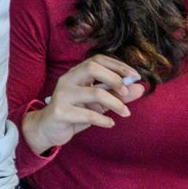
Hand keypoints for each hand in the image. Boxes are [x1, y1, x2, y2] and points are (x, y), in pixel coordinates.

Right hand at [21, 54, 147, 154]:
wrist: (47, 128)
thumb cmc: (75, 112)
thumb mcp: (98, 103)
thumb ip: (117, 95)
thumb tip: (140, 88)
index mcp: (76, 73)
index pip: (98, 59)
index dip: (118, 65)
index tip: (136, 77)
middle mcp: (67, 80)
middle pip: (92, 68)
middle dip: (114, 78)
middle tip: (126, 92)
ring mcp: (62, 95)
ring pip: (94, 93)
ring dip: (115, 103)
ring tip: (126, 113)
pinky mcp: (60, 112)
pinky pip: (87, 114)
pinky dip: (103, 119)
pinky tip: (110, 123)